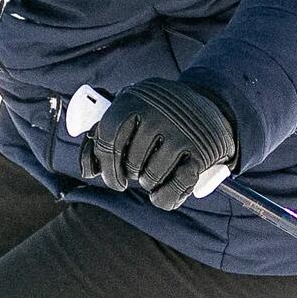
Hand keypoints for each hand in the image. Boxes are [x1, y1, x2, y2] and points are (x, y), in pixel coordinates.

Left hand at [79, 80, 236, 211]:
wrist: (207, 103)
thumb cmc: (156, 113)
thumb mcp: (129, 110)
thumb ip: (103, 135)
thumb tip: (88, 172)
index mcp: (133, 100)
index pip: (107, 137)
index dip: (105, 164)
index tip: (112, 177)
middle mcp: (157, 114)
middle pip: (130, 163)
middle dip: (129, 175)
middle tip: (135, 173)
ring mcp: (180, 133)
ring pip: (150, 177)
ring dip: (149, 184)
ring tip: (153, 174)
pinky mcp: (201, 152)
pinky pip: (175, 187)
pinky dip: (165, 198)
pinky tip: (162, 195)